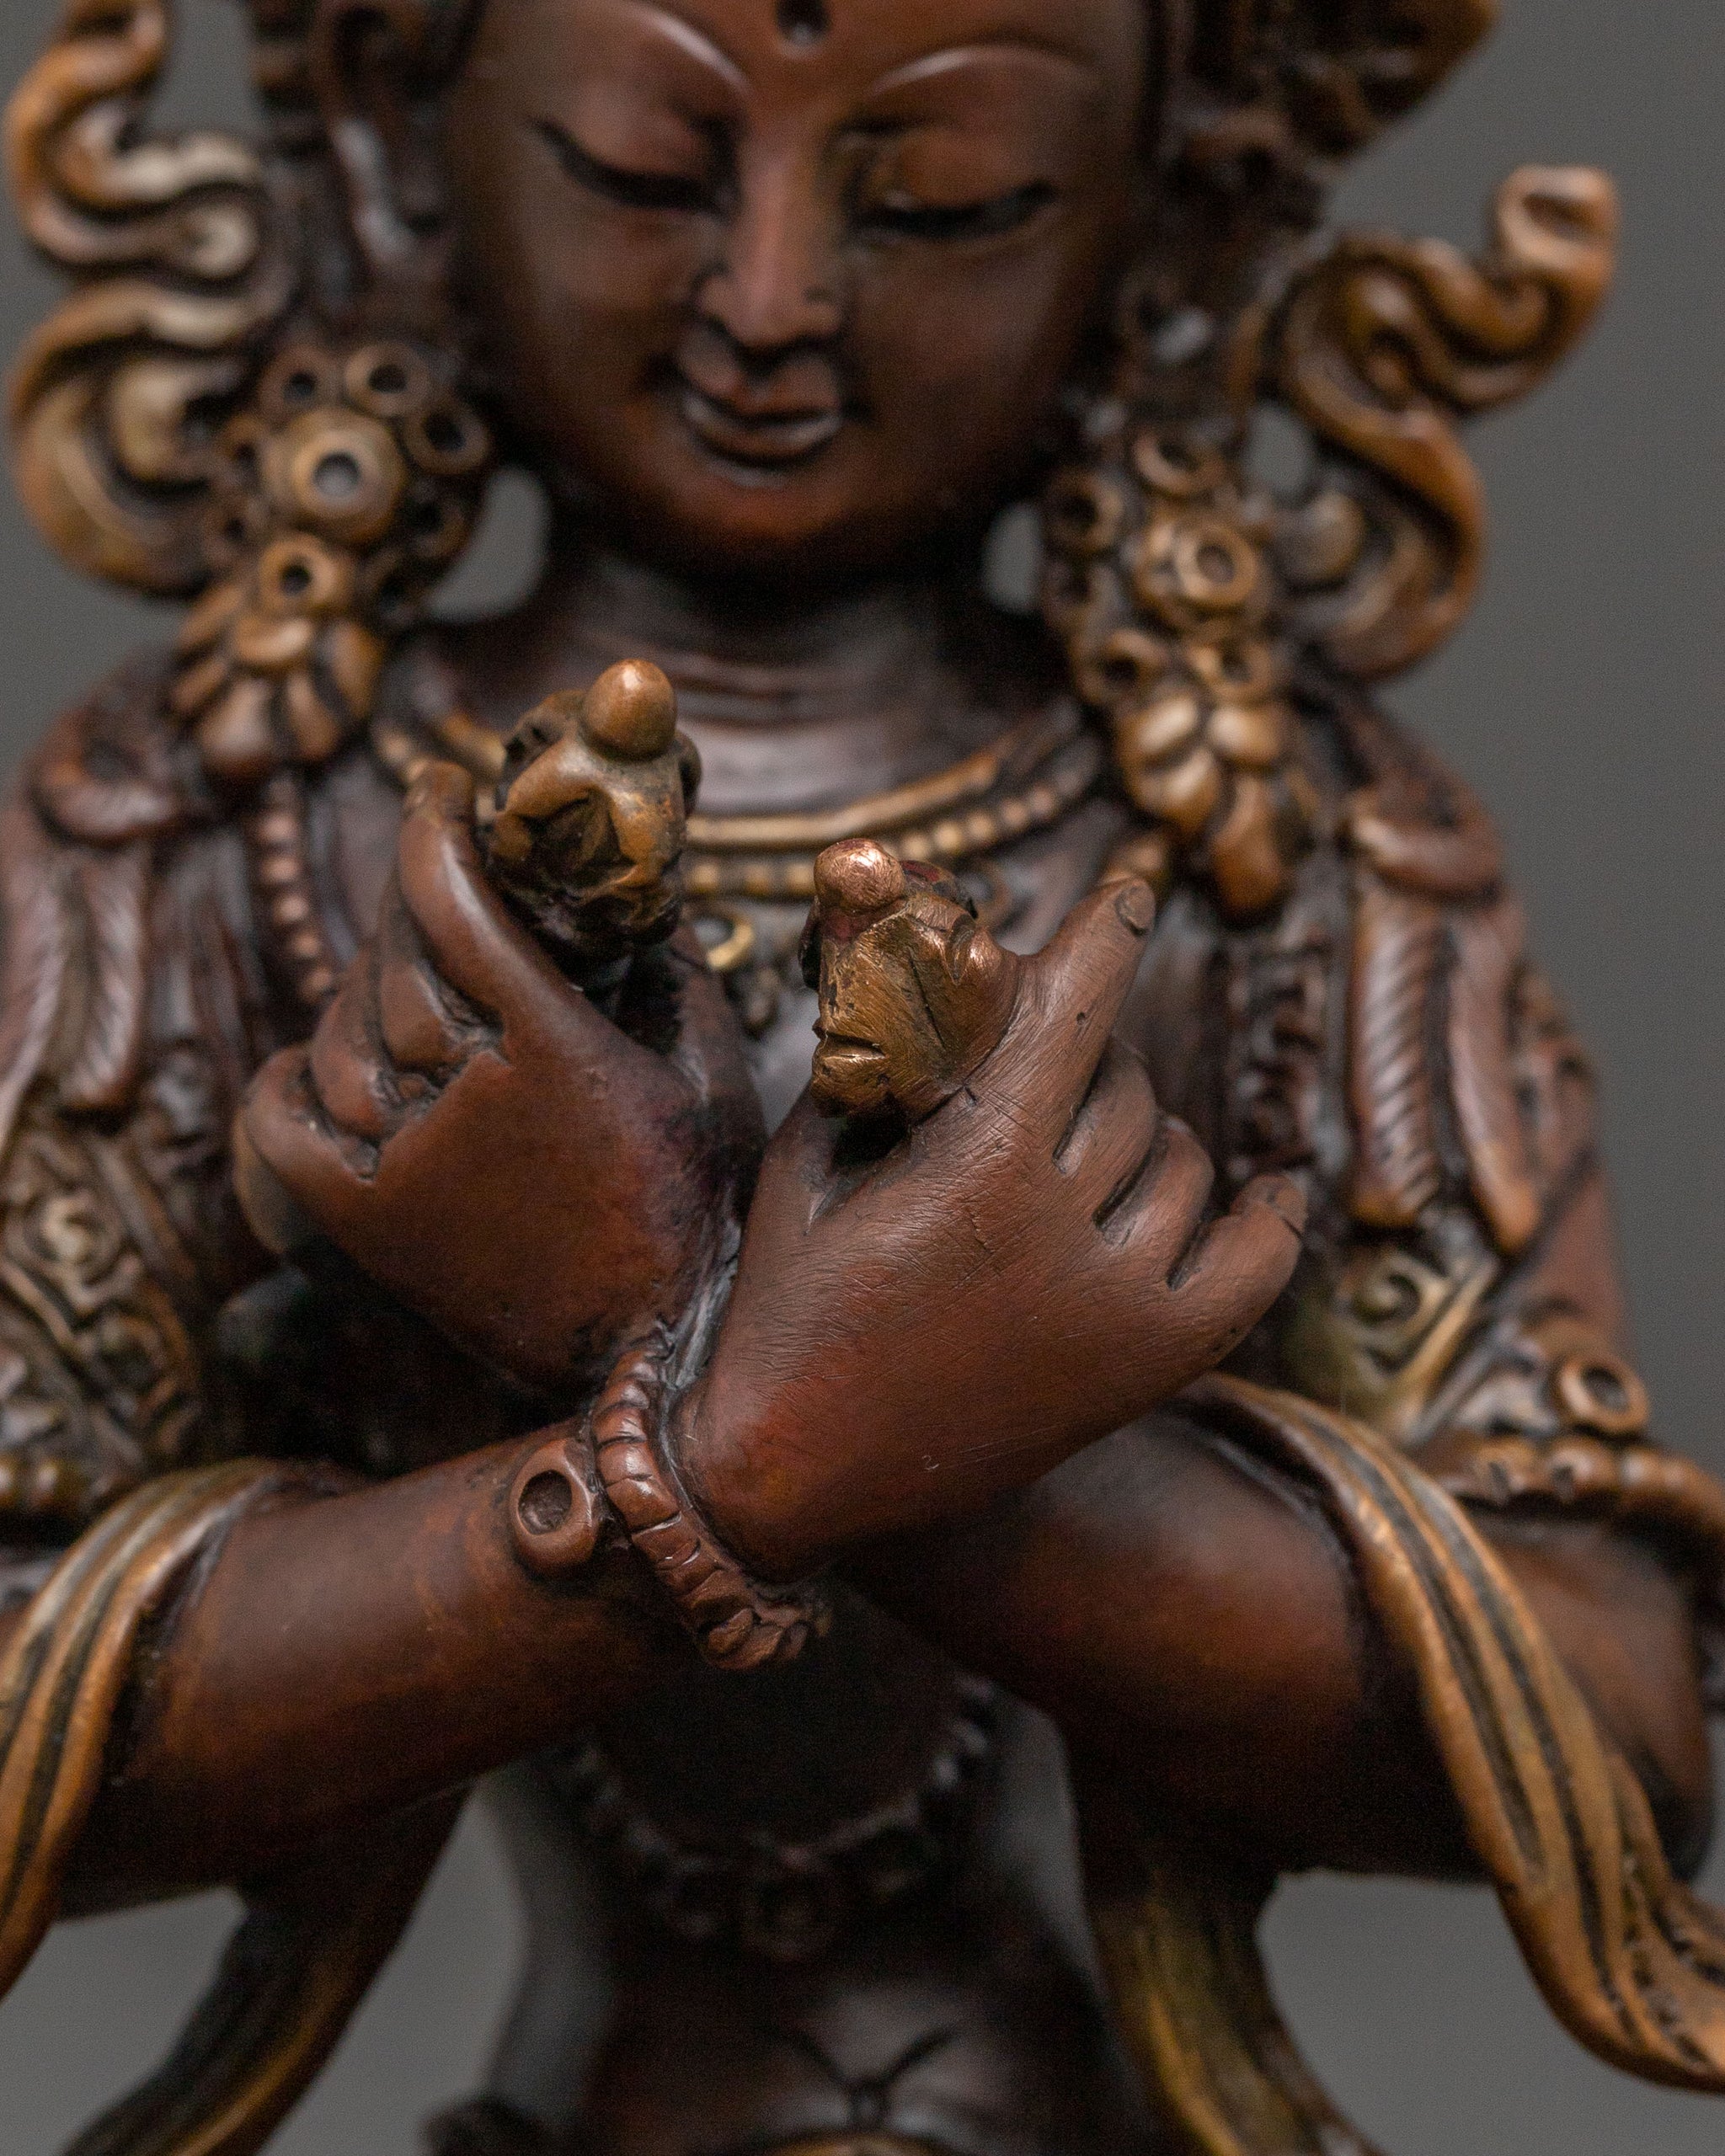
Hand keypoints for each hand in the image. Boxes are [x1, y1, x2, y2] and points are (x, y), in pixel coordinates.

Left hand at [237, 762, 762, 1396]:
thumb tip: (629, 885)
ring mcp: (403, 1163)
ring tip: (411, 993)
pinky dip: (288, 1079)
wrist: (653, 1359)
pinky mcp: (363, 1227)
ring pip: (339, 1031)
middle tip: (440, 888)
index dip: (434, 827)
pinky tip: (325, 1066)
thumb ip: (668, 968)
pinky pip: (279, 1117)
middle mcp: (464, 1094)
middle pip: (392, 955)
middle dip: (412, 903)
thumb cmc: (695, 1211)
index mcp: (553, 1047)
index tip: (441, 790)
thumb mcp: (710, 1075)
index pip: (452, 899)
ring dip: (367, 996)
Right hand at [677, 848, 1305, 1578]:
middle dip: (1087, 1059)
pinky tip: (1264, 1194)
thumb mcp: (811, 1154)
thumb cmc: (788, 1297)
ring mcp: (1115, 1310)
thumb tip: (895, 927)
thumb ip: (872, 1044)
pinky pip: (1254, 1267)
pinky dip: (1266, 1220)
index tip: (1133, 888)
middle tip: (1048, 1065)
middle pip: (1124, 1088)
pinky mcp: (1146, 1372)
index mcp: (977, 1164)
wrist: (793, 1474)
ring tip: (1090, 1148)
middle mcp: (1062, 1231)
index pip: (1075, 1008)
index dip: (1108, 931)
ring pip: (1183, 1165)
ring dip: (1143, 1137)